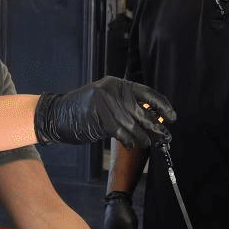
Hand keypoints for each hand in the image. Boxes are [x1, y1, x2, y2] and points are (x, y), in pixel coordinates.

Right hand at [34, 80, 174, 149]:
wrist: (56, 115)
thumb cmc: (84, 111)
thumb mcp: (107, 102)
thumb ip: (127, 107)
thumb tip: (153, 118)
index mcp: (117, 84)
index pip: (146, 93)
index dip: (162, 105)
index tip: (172, 117)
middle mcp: (113, 91)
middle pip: (142, 111)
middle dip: (157, 126)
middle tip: (166, 136)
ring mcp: (106, 104)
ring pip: (133, 125)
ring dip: (143, 137)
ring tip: (149, 143)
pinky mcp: (100, 118)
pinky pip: (121, 133)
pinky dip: (128, 140)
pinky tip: (131, 144)